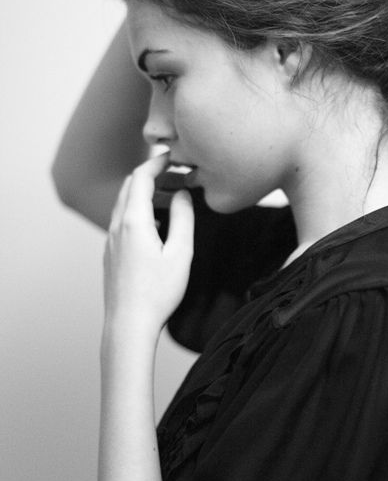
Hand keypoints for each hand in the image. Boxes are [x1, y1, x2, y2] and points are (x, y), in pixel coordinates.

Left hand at [103, 152, 194, 336]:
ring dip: (146, 193)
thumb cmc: (157, 293)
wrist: (128, 324)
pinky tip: (158, 225)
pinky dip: (139, 210)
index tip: (174, 156)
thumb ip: (183, 218)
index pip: (141, 177)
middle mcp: (117, 226)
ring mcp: (111, 239)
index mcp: (134, 221)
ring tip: (172, 199)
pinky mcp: (111, 252)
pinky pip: (123, 220)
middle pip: (130, 186)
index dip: (157, 162)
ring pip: (125, 203)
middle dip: (152, 174)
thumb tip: (183, 194)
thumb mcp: (180, 253)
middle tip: (177, 175)